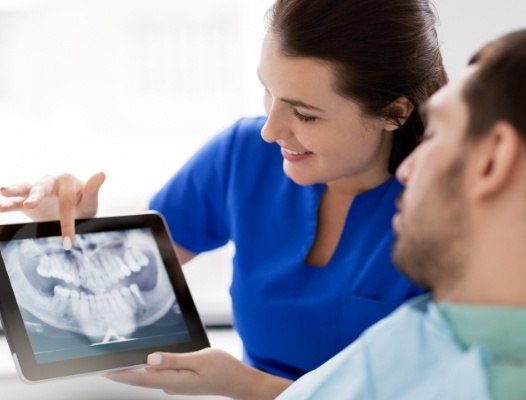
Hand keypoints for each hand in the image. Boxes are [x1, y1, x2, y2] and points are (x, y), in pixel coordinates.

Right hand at [0, 172, 105, 247]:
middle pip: (42, 187)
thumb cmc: (83, 204)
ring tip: (4, 191)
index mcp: (67, 182)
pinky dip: (7, 204)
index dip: (68, 223)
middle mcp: (50, 183)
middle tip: (30, 203)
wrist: (74, 210)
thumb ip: (93, 189)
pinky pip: (16, 202)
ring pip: (25, 190)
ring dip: (15, 191)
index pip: (67, 203)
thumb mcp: (90, 200)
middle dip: (36, 196)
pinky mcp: (26, 202)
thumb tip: (102, 173)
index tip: (69, 243)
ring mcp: (37, 191)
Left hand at [105, 348, 290, 399]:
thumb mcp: (201, 360)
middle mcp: (173, 385)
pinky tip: (144, 362)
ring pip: (150, 376)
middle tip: (103, 365)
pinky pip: (160, 374)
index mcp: (175, 381)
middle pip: (142, 378)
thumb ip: (175, 360)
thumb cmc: (224, 369)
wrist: (239, 381)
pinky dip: (148, 368)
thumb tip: (151, 359)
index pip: (142, 377)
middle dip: (123, 372)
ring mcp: (177, 384)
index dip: (121, 374)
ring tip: (118, 362)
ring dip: (133, 371)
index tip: (104, 369)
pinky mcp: (181, 380)